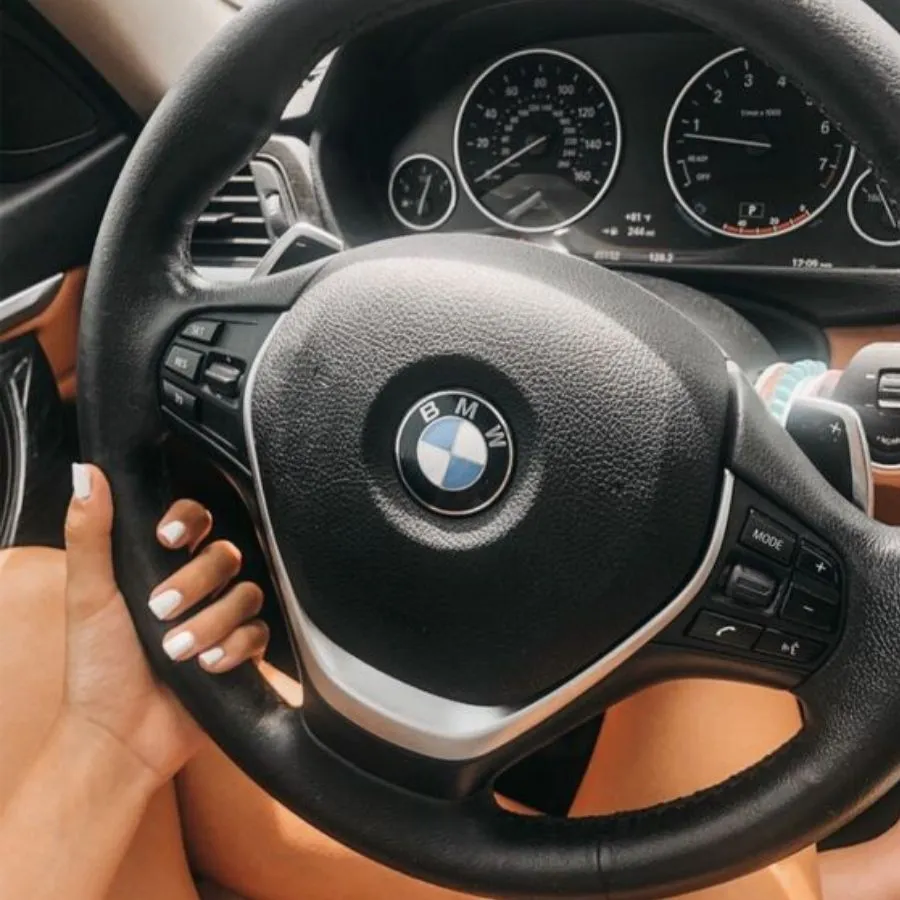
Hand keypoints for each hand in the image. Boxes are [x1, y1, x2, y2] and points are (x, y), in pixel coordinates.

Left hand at [62, 464, 268, 788]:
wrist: (120, 737)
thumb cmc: (97, 668)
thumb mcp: (87, 595)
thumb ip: (91, 534)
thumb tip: (86, 474)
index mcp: (160, 566)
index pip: (195, 519)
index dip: (189, 521)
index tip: (167, 538)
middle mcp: (195, 586)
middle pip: (227, 554)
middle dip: (196, 582)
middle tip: (160, 611)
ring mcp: (220, 617)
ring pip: (248, 593)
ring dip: (212, 621)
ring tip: (177, 650)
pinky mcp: (241, 650)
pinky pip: (259, 632)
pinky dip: (234, 647)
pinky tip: (208, 666)